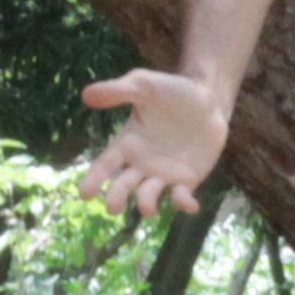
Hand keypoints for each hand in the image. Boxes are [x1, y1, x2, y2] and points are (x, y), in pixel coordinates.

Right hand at [78, 67, 229, 216]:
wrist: (209, 99)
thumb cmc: (172, 90)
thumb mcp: (144, 85)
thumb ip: (118, 90)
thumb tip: (87, 94)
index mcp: (126, 144)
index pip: (104, 165)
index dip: (93, 180)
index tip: (85, 194)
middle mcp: (141, 164)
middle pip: (123, 185)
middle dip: (116, 198)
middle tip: (113, 208)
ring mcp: (163, 174)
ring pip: (149, 195)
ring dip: (147, 203)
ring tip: (148, 209)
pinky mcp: (187, 179)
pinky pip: (181, 196)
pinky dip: (184, 203)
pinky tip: (190, 205)